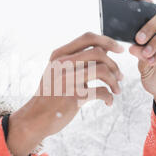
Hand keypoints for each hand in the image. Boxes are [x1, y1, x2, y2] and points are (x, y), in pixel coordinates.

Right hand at [7, 32, 123, 155]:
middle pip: (99, 53)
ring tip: (117, 90)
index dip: (108, 41)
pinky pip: (101, 92)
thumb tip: (105, 48)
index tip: (120, 50)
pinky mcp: (74, 97)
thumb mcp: (58, 71)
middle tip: (120, 77)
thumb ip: (77, 60)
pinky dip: (109, 97)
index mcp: (59, 55)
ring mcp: (68, 80)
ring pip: (103, 70)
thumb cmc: (51, 94)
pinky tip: (108, 102)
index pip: (88, 37)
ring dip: (115, 81)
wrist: (36, 118)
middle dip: (115, 65)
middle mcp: (62, 64)